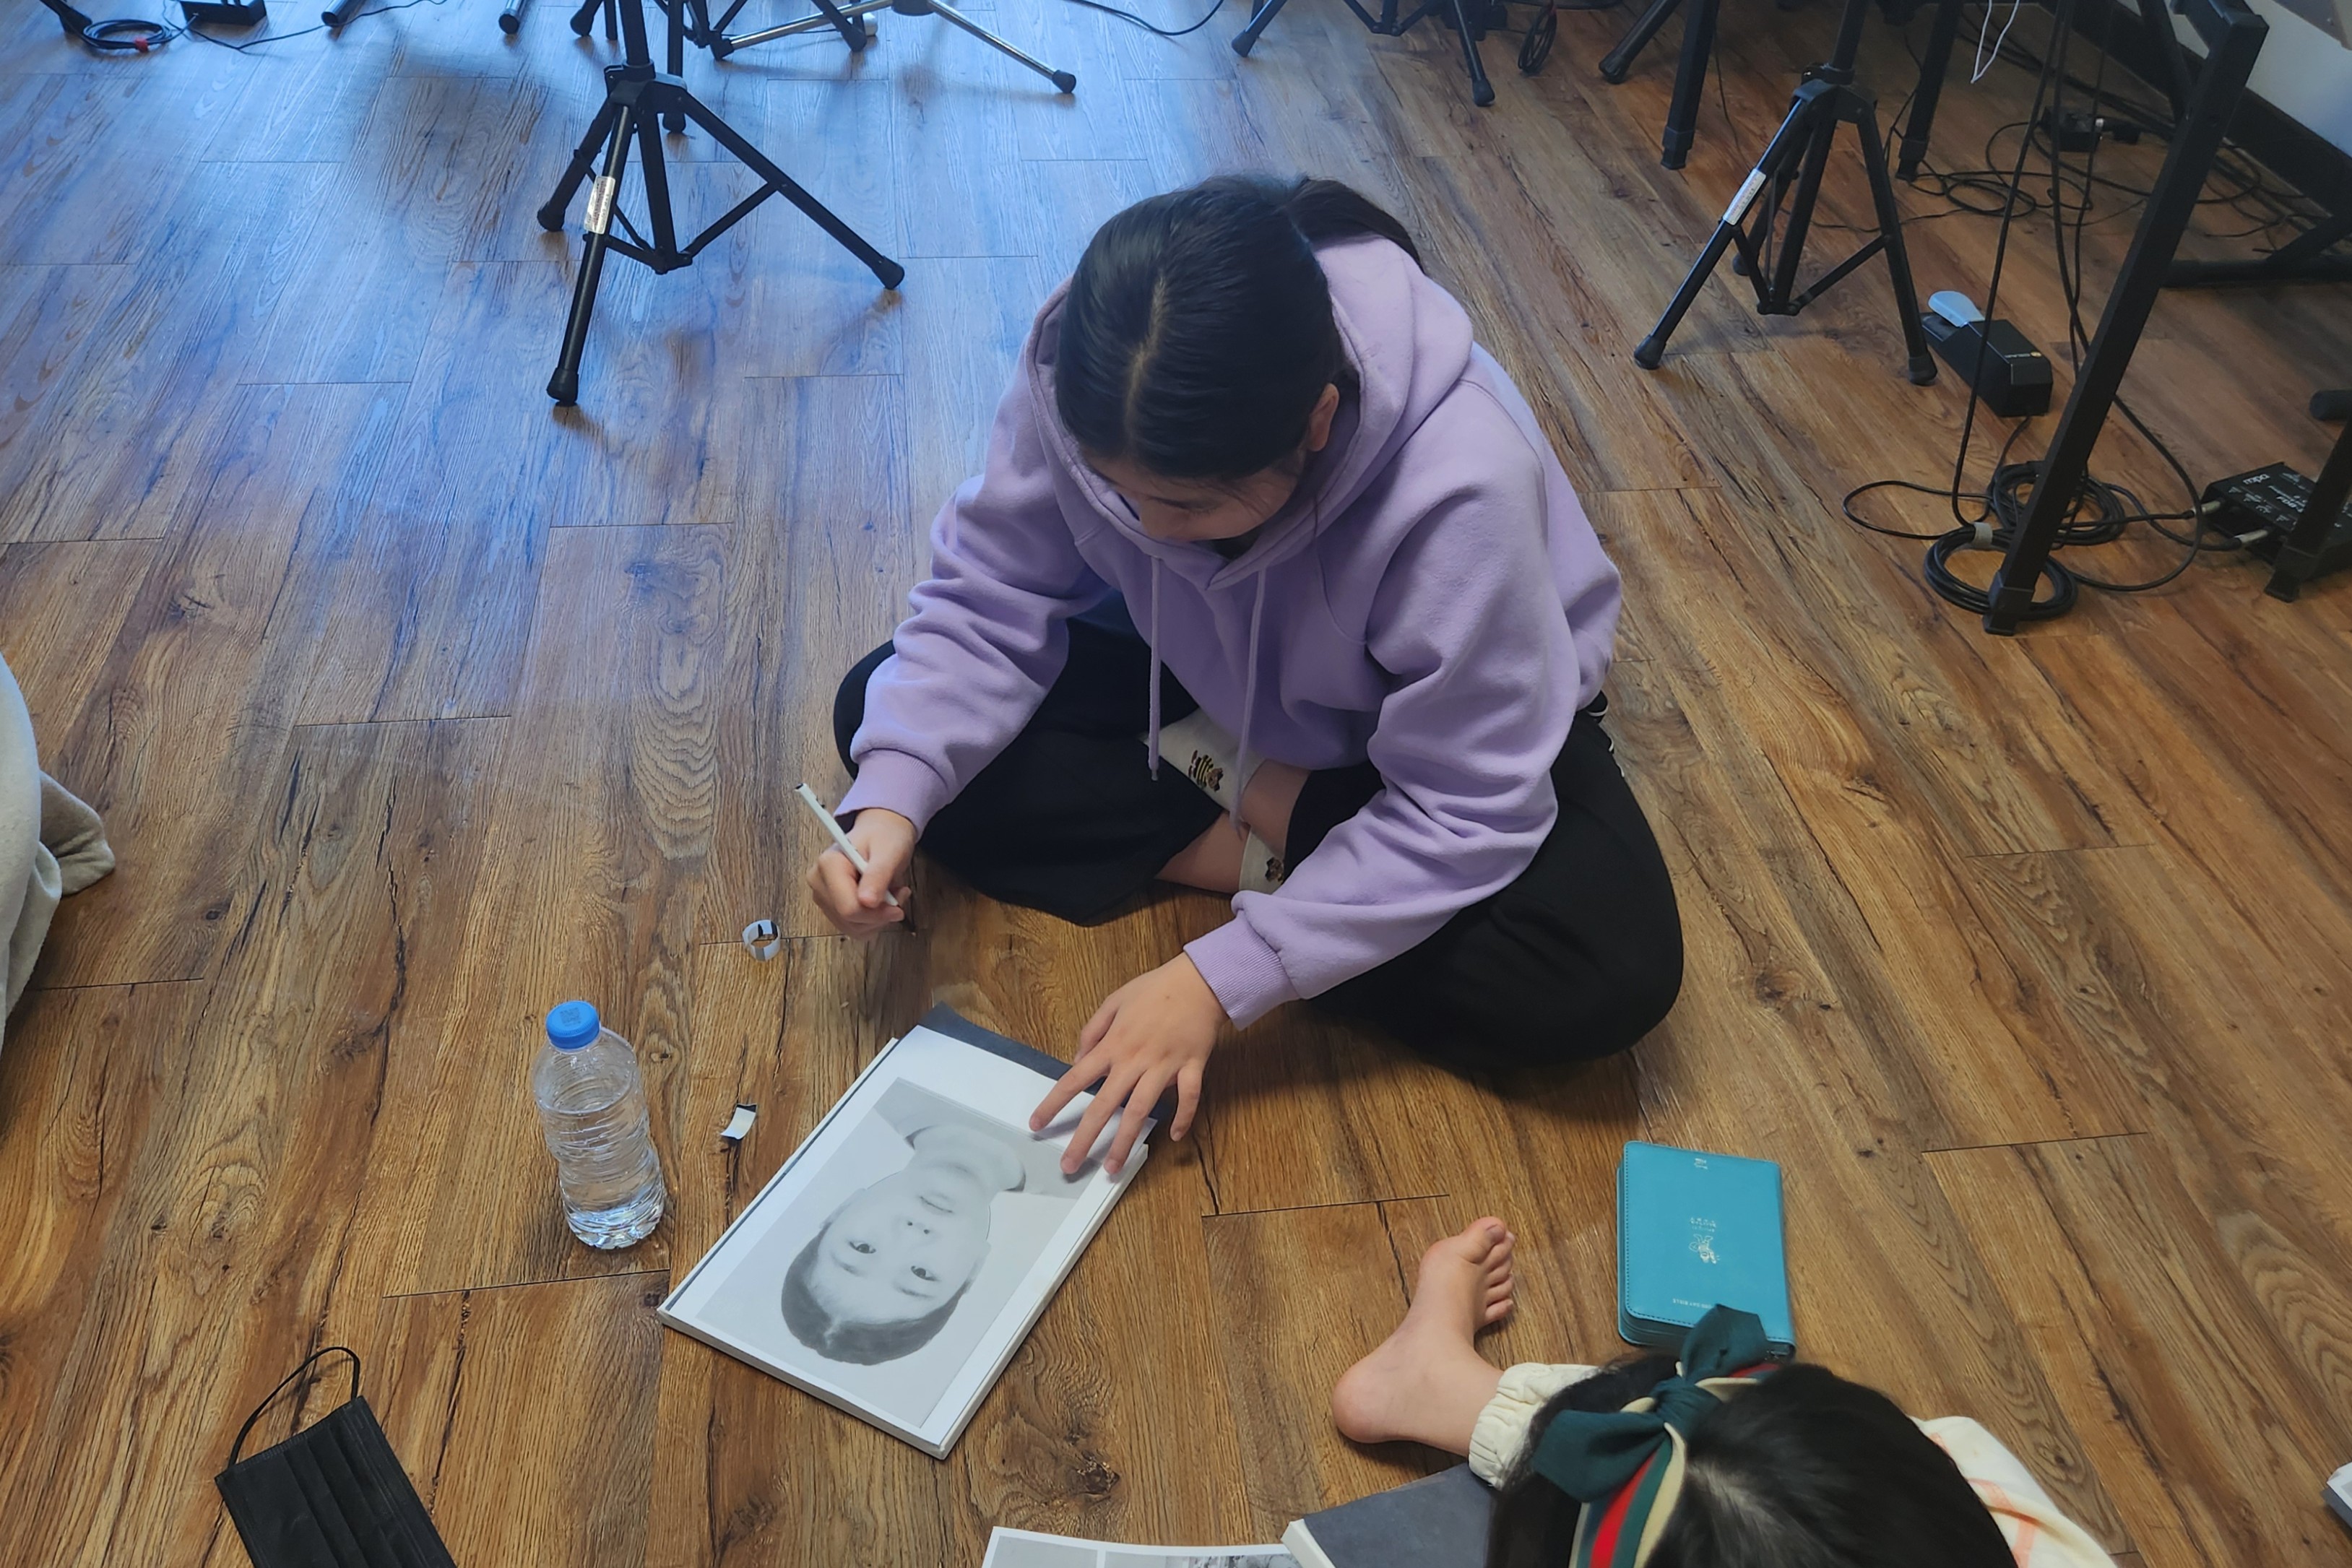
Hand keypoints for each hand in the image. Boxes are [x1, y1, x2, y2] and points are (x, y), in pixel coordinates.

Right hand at [805, 809, 915, 938]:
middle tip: (899, 895)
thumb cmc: (885, 837)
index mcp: (829, 864)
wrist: (881, 833)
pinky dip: (871, 921)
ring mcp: (823, 895)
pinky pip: (852, 927)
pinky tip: (880, 903)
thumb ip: (878, 876)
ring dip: (877, 919)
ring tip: (891, 895)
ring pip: (851, 927)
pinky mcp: (830, 905)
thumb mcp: (889, 852)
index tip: (897, 905)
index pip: (848, 908)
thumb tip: (867, 902)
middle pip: (849, 920)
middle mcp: (819, 881)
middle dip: (879, 915)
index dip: (876, 913)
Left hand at [1030, 955, 1224, 1176]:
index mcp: (1113, 1044)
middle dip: (1085, 1138)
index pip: (1075, 1079)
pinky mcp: (1192, 1067)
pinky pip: (1188, 1098)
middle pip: (1105, 1106)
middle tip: (1069, 1166)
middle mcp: (1134, 1060)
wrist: (1199, 980)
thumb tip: (1078, 1058)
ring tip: (1113, 1167)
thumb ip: (1093, 1030)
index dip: (1054, 1104)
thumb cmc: (1155, 988)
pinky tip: (1175, 1136)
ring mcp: (1164, 1066)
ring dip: (1126, 1142)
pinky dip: (1183, 1118)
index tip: (1036, 1125)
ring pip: (1142, 1111)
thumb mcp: (1114, 1000)